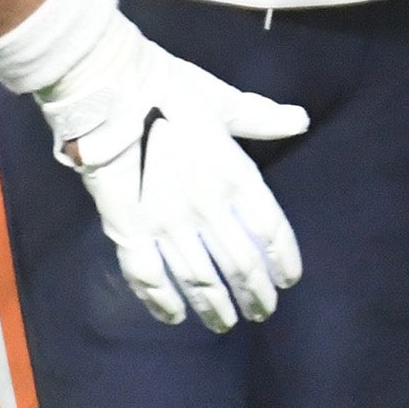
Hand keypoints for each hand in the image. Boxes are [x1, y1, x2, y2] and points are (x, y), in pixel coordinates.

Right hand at [29, 8, 307, 330]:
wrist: (108, 85)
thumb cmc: (167, 86)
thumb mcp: (221, 100)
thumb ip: (260, 117)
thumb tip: (300, 119)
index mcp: (235, 175)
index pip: (271, 232)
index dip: (283, 261)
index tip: (287, 280)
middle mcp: (208, 206)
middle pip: (241, 265)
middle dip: (255, 294)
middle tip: (262, 312)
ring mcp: (168, 222)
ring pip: (200, 279)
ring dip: (215, 307)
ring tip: (225, 322)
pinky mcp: (129, 228)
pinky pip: (148, 276)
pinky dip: (161, 301)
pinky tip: (174, 316)